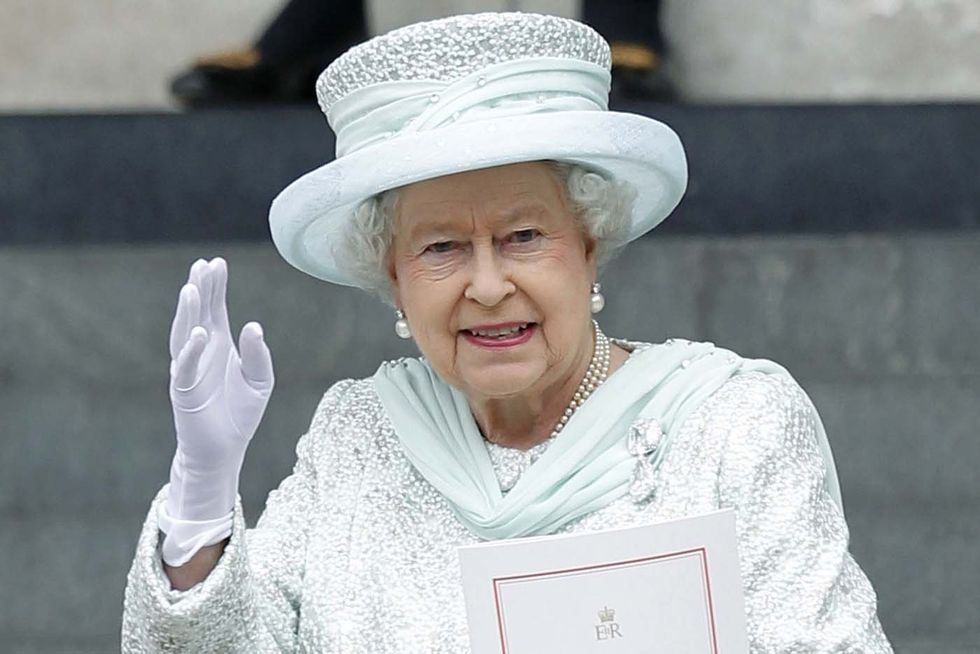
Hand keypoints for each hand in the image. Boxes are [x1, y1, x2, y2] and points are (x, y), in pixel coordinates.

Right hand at [166, 257, 273, 522]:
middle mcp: (202, 351)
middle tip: (203, 265)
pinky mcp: (184, 390)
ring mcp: (190, 369)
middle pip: (199, 314)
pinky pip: (186, 366)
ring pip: (185, 333)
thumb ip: (259, 354)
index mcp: (221, 344)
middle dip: (201, 289)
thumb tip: (253, 325)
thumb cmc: (240, 413)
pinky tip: (200, 332)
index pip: (216, 308)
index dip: (216, 286)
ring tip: (192, 288)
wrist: (224, 449)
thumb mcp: (261, 381)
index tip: (217, 262)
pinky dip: (192, 349)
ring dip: (188, 312)